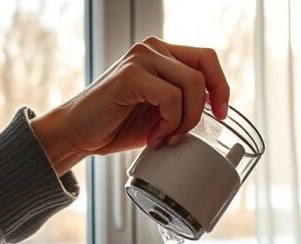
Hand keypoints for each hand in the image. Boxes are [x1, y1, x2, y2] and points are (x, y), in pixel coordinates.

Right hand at [32, 37, 230, 173]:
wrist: (79, 134)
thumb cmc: (116, 125)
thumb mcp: (160, 113)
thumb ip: (183, 102)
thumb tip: (215, 110)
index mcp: (161, 55)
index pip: (206, 58)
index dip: (221, 86)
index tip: (221, 114)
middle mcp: (151, 49)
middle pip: (203, 70)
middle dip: (202, 109)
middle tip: (186, 133)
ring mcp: (140, 58)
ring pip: (191, 84)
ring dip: (184, 120)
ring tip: (164, 137)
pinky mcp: (131, 74)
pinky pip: (171, 97)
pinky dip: (169, 123)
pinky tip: (153, 136)